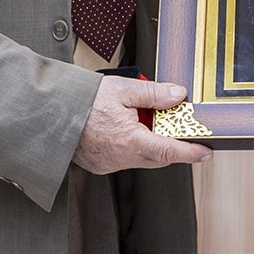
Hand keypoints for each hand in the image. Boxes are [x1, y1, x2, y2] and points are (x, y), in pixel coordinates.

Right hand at [74, 78, 211, 173]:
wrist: (47, 114)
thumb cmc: (81, 101)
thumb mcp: (122, 89)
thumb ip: (153, 94)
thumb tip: (178, 95)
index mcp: (130, 141)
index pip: (169, 151)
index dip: (190, 153)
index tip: (206, 152)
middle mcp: (120, 158)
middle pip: (157, 157)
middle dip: (170, 146)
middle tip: (178, 128)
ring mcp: (108, 164)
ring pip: (140, 158)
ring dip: (149, 144)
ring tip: (145, 120)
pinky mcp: (98, 164)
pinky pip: (124, 159)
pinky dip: (132, 147)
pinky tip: (126, 128)